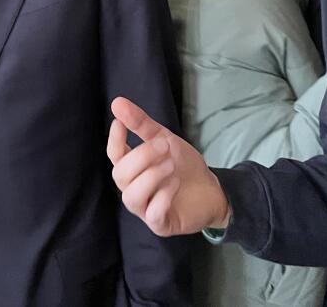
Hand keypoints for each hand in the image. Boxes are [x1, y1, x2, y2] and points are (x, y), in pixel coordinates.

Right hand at [108, 96, 230, 237]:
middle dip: (141, 157)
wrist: (212, 189)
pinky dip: (163, 197)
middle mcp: (133, 188)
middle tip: (165, 146)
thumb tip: (118, 103)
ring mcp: (145, 208)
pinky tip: (175, 184)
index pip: (114, 155)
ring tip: (171, 166)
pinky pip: (152, 214)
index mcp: (132, 168)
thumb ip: (141, 124)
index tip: (119, 123)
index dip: (114, 140)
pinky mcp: (160, 224)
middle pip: (120, 175)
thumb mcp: (164, 139)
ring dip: (151, 177)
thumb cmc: (183, 165)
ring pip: (131, 196)